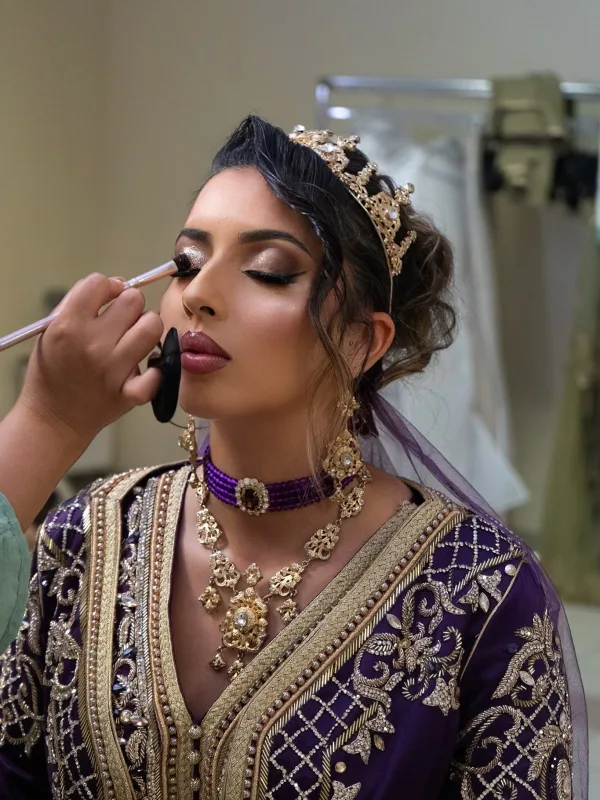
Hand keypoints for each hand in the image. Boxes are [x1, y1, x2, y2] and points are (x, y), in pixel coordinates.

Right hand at [16, 273, 163, 447]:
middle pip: (133, 301)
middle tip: (121, 323)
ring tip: (135, 341)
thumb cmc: (53, 370)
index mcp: (68, 326)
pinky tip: (148, 370)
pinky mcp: (130, 393)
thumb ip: (79, 302)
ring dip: (146, 329)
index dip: (106, 288)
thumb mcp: (51, 329)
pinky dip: (157, 372)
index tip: (106, 301)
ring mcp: (114, 369)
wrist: (54, 418)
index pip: (99, 283)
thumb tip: (117, 285)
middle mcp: (93, 344)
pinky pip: (158, 374)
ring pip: (152, 326)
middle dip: (129, 308)